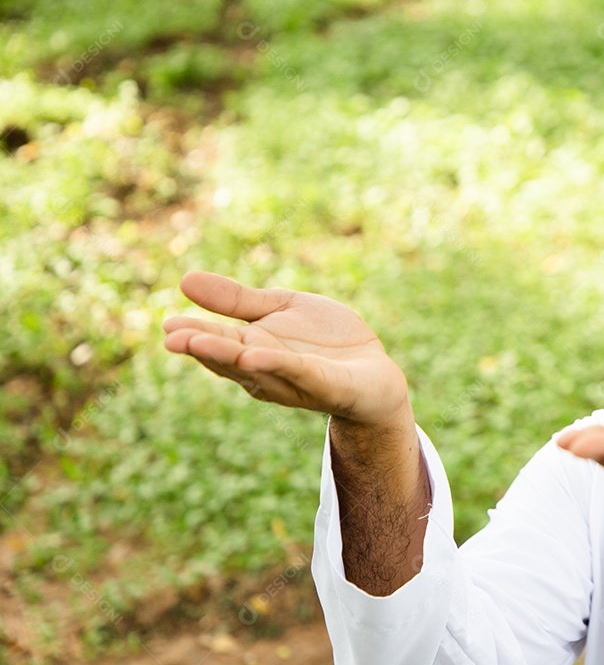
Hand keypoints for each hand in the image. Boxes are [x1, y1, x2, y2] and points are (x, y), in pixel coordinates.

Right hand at [163, 271, 411, 433]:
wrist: (374, 371)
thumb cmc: (326, 342)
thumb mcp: (281, 308)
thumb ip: (239, 299)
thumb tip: (184, 279)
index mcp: (253, 349)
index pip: (218, 341)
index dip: (194, 334)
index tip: (168, 325)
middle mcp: (267, 370)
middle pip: (230, 358)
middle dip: (202, 347)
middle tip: (171, 337)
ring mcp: (295, 380)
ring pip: (257, 369)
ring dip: (228, 357)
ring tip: (199, 343)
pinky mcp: (327, 384)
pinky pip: (300, 373)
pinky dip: (277, 365)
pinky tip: (254, 354)